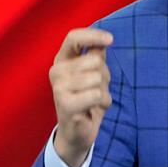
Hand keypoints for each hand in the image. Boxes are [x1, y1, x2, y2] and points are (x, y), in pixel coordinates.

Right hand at [49, 28, 113, 166]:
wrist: (77, 131)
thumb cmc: (87, 98)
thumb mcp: (94, 73)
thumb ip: (96, 55)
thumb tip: (104, 40)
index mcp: (62, 60)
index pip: (73, 38)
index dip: (93, 36)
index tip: (110, 39)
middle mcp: (57, 71)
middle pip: (95, 60)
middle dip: (105, 74)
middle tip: (97, 88)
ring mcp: (59, 88)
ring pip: (97, 78)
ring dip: (104, 90)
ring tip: (94, 99)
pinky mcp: (66, 104)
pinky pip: (96, 95)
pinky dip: (102, 102)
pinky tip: (93, 109)